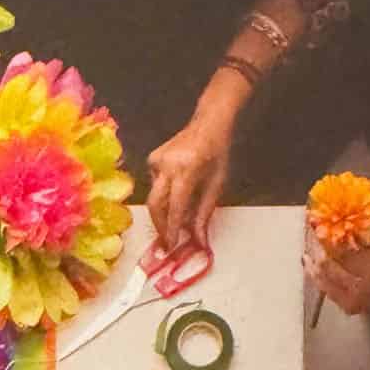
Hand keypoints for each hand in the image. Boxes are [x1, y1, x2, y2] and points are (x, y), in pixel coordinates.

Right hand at [147, 111, 234, 248]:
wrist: (209, 123)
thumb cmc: (217, 153)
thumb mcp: (217, 184)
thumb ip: (205, 213)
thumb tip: (198, 240)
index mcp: (187, 170)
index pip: (176, 207)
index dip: (172, 229)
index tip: (171, 245)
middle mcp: (167, 165)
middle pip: (155, 204)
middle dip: (159, 226)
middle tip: (165, 241)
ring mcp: (156, 161)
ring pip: (153, 196)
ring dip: (163, 212)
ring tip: (172, 222)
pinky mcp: (151, 160)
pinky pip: (154, 185)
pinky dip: (163, 195)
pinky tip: (174, 190)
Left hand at [304, 226, 369, 317]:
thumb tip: (344, 223)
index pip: (342, 249)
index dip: (326, 234)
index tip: (316, 220)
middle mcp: (361, 287)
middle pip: (328, 264)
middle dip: (316, 246)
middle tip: (310, 230)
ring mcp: (353, 300)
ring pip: (323, 279)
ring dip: (312, 262)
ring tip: (307, 247)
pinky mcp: (348, 307)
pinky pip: (326, 289)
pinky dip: (317, 276)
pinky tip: (310, 264)